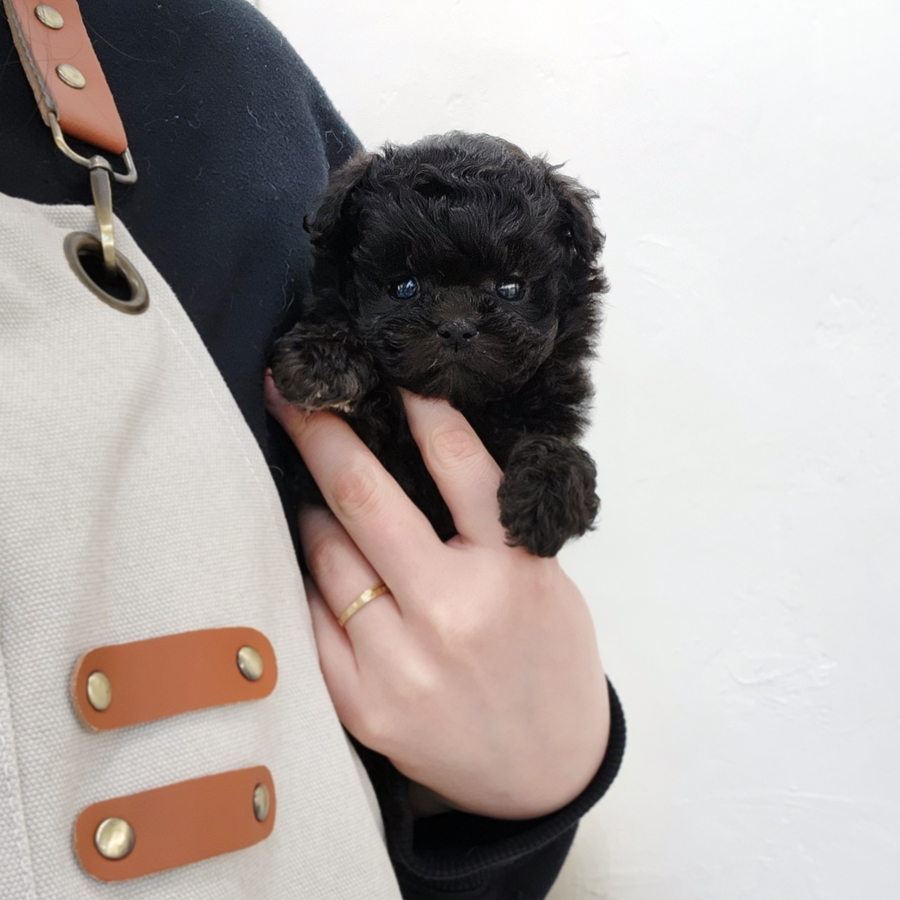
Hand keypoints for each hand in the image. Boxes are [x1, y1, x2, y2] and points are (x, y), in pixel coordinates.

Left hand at [265, 376, 610, 819]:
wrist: (545, 774)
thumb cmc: (549, 662)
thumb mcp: (544, 582)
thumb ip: (489, 526)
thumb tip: (415, 458)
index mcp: (512, 570)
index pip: (459, 462)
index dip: (422, 407)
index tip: (391, 374)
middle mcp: (452, 612)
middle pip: (365, 499)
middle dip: (320, 434)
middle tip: (291, 396)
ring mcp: (400, 664)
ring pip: (325, 557)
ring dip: (312, 514)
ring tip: (313, 497)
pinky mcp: (363, 706)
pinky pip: (310, 621)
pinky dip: (308, 582)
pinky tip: (312, 565)